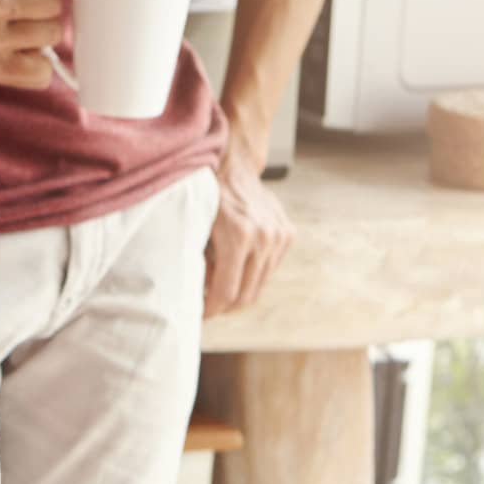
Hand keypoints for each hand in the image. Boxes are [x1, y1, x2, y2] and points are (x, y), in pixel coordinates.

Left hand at [203, 148, 293, 316]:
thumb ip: (200, 264)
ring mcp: (279, 236)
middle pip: (246, 294)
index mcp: (239, 237)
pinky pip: (269, 269)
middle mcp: (264, 237)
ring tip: (221, 290)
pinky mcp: (287, 234)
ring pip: (260, 285)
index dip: (212, 309)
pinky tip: (236, 269)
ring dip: (240, 293)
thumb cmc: (207, 198)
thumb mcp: (196, 230)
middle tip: (209, 307)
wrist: (234, 168)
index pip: (227, 292)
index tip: (200, 315)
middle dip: (226, 306)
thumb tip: (197, 298)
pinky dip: (252, 275)